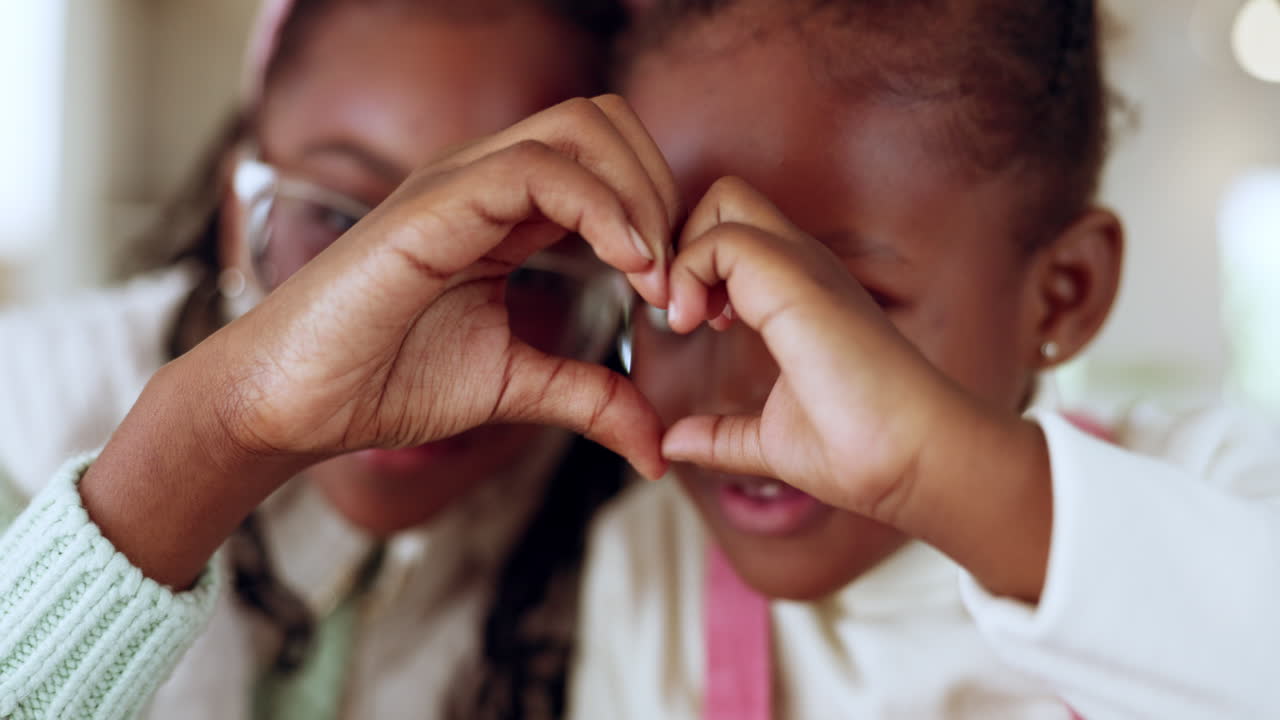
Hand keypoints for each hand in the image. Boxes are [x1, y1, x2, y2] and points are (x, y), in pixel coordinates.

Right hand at [79, 96, 680, 587]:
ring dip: (640, 194)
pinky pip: (536, 169)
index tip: (680, 294)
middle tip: (675, 278)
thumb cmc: (384, 382)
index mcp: (504, 210)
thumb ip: (589, 397)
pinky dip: (601, 208)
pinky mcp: (434, 205)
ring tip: (656, 276)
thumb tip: (656, 450)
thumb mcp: (515, 386)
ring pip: (580, 128)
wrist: (293, 405)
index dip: (659, 212)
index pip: (606, 161)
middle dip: (661, 188)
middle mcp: (484, 180)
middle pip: (604, 123)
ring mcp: (458, 183)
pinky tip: (628, 267)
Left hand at [658, 177, 956, 519]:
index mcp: (797, 292)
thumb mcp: (770, 440)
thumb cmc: (861, 451)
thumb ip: (720, 436)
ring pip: (722, 199)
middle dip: (679, 240)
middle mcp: (801, 267)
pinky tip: (694, 325)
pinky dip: (689, 272)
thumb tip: (673, 442)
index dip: (692, 266)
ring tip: (684, 320)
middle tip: (674, 308)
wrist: (913, 460)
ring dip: (681, 254)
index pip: (730, 234)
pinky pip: (723, 237)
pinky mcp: (798, 281)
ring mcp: (803, 267)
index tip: (688, 325)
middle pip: (724, 196)